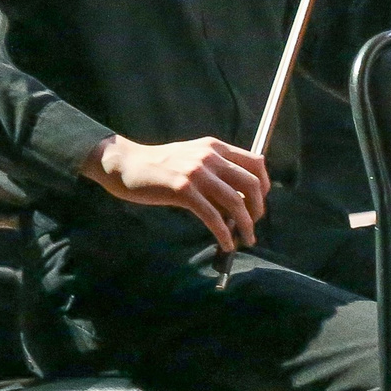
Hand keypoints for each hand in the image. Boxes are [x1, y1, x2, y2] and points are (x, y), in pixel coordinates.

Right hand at [84, 134, 269, 249]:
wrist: (126, 164)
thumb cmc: (160, 166)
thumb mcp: (193, 159)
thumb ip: (216, 173)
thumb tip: (240, 202)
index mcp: (215, 146)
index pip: (256, 162)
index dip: (264, 185)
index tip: (259, 202)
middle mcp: (210, 156)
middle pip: (251, 184)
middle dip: (258, 208)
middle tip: (254, 224)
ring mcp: (196, 172)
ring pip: (236, 202)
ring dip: (246, 225)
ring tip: (246, 239)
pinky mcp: (183, 190)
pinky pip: (213, 216)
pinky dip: (224, 233)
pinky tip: (226, 243)